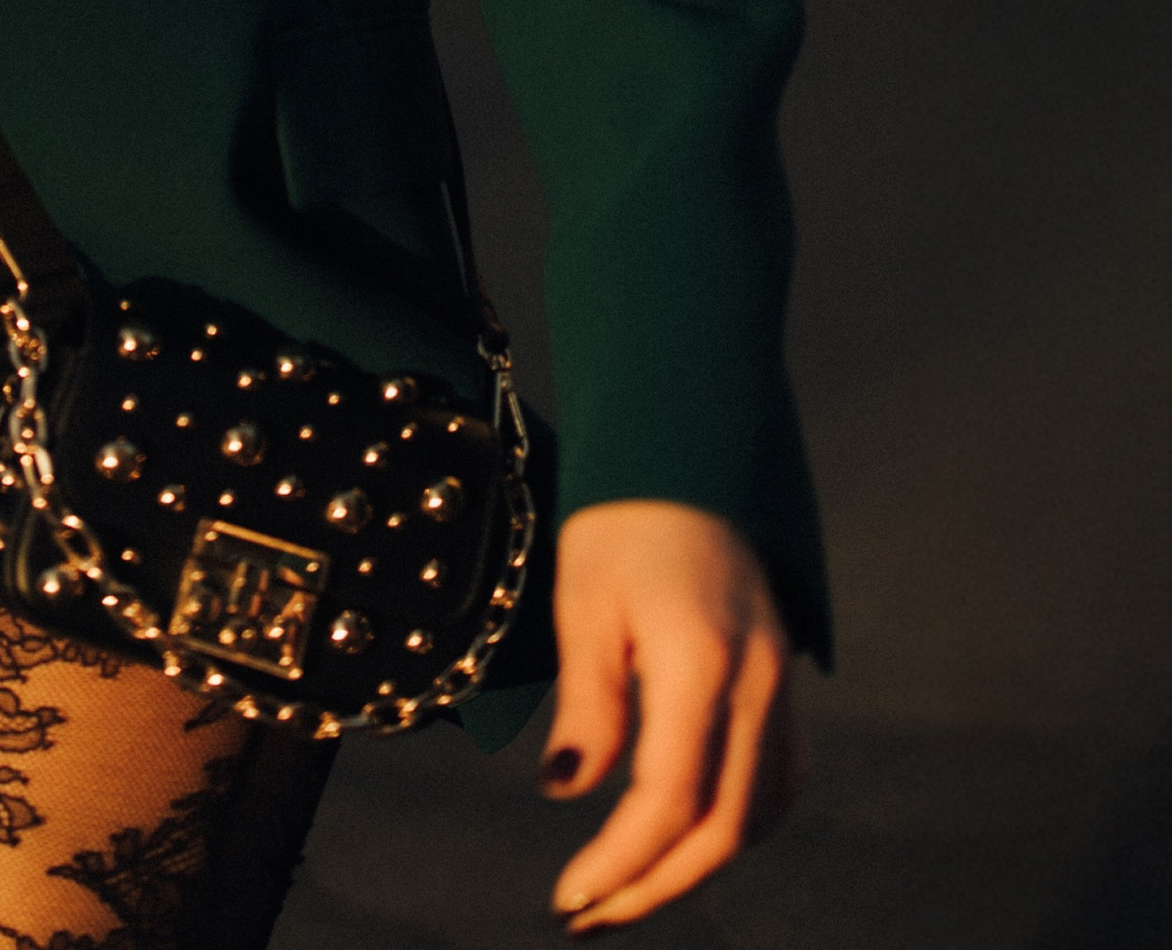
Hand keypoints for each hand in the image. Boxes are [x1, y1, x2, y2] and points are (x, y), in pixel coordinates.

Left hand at [541, 501, 801, 928]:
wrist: (687, 453)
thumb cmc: (624, 517)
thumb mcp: (584, 603)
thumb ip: (589, 706)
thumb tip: (570, 792)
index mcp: (701, 661)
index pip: (669, 799)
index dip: (621, 862)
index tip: (571, 897)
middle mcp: (757, 683)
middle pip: (725, 826)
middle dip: (657, 883)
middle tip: (593, 913)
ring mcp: (783, 685)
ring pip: (761, 813)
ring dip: (699, 863)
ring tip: (631, 887)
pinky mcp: (786, 682)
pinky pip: (779, 778)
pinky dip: (738, 822)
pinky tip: (691, 835)